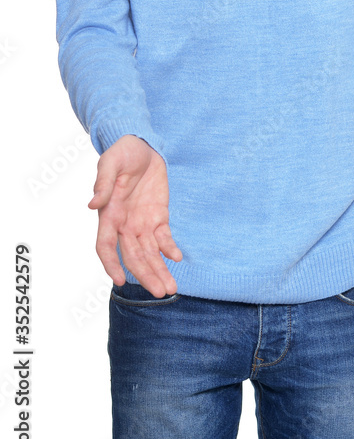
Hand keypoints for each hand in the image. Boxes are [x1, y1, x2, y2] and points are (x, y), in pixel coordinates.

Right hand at [88, 134, 181, 296]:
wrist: (142, 145)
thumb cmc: (122, 153)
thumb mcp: (111, 163)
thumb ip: (103, 183)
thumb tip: (92, 204)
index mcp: (109, 214)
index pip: (105, 246)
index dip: (111, 264)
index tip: (120, 281)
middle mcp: (124, 224)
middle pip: (133, 256)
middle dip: (146, 275)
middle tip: (160, 293)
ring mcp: (141, 222)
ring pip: (150, 253)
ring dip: (159, 270)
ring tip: (171, 289)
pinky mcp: (158, 216)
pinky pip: (164, 237)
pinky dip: (170, 248)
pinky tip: (177, 258)